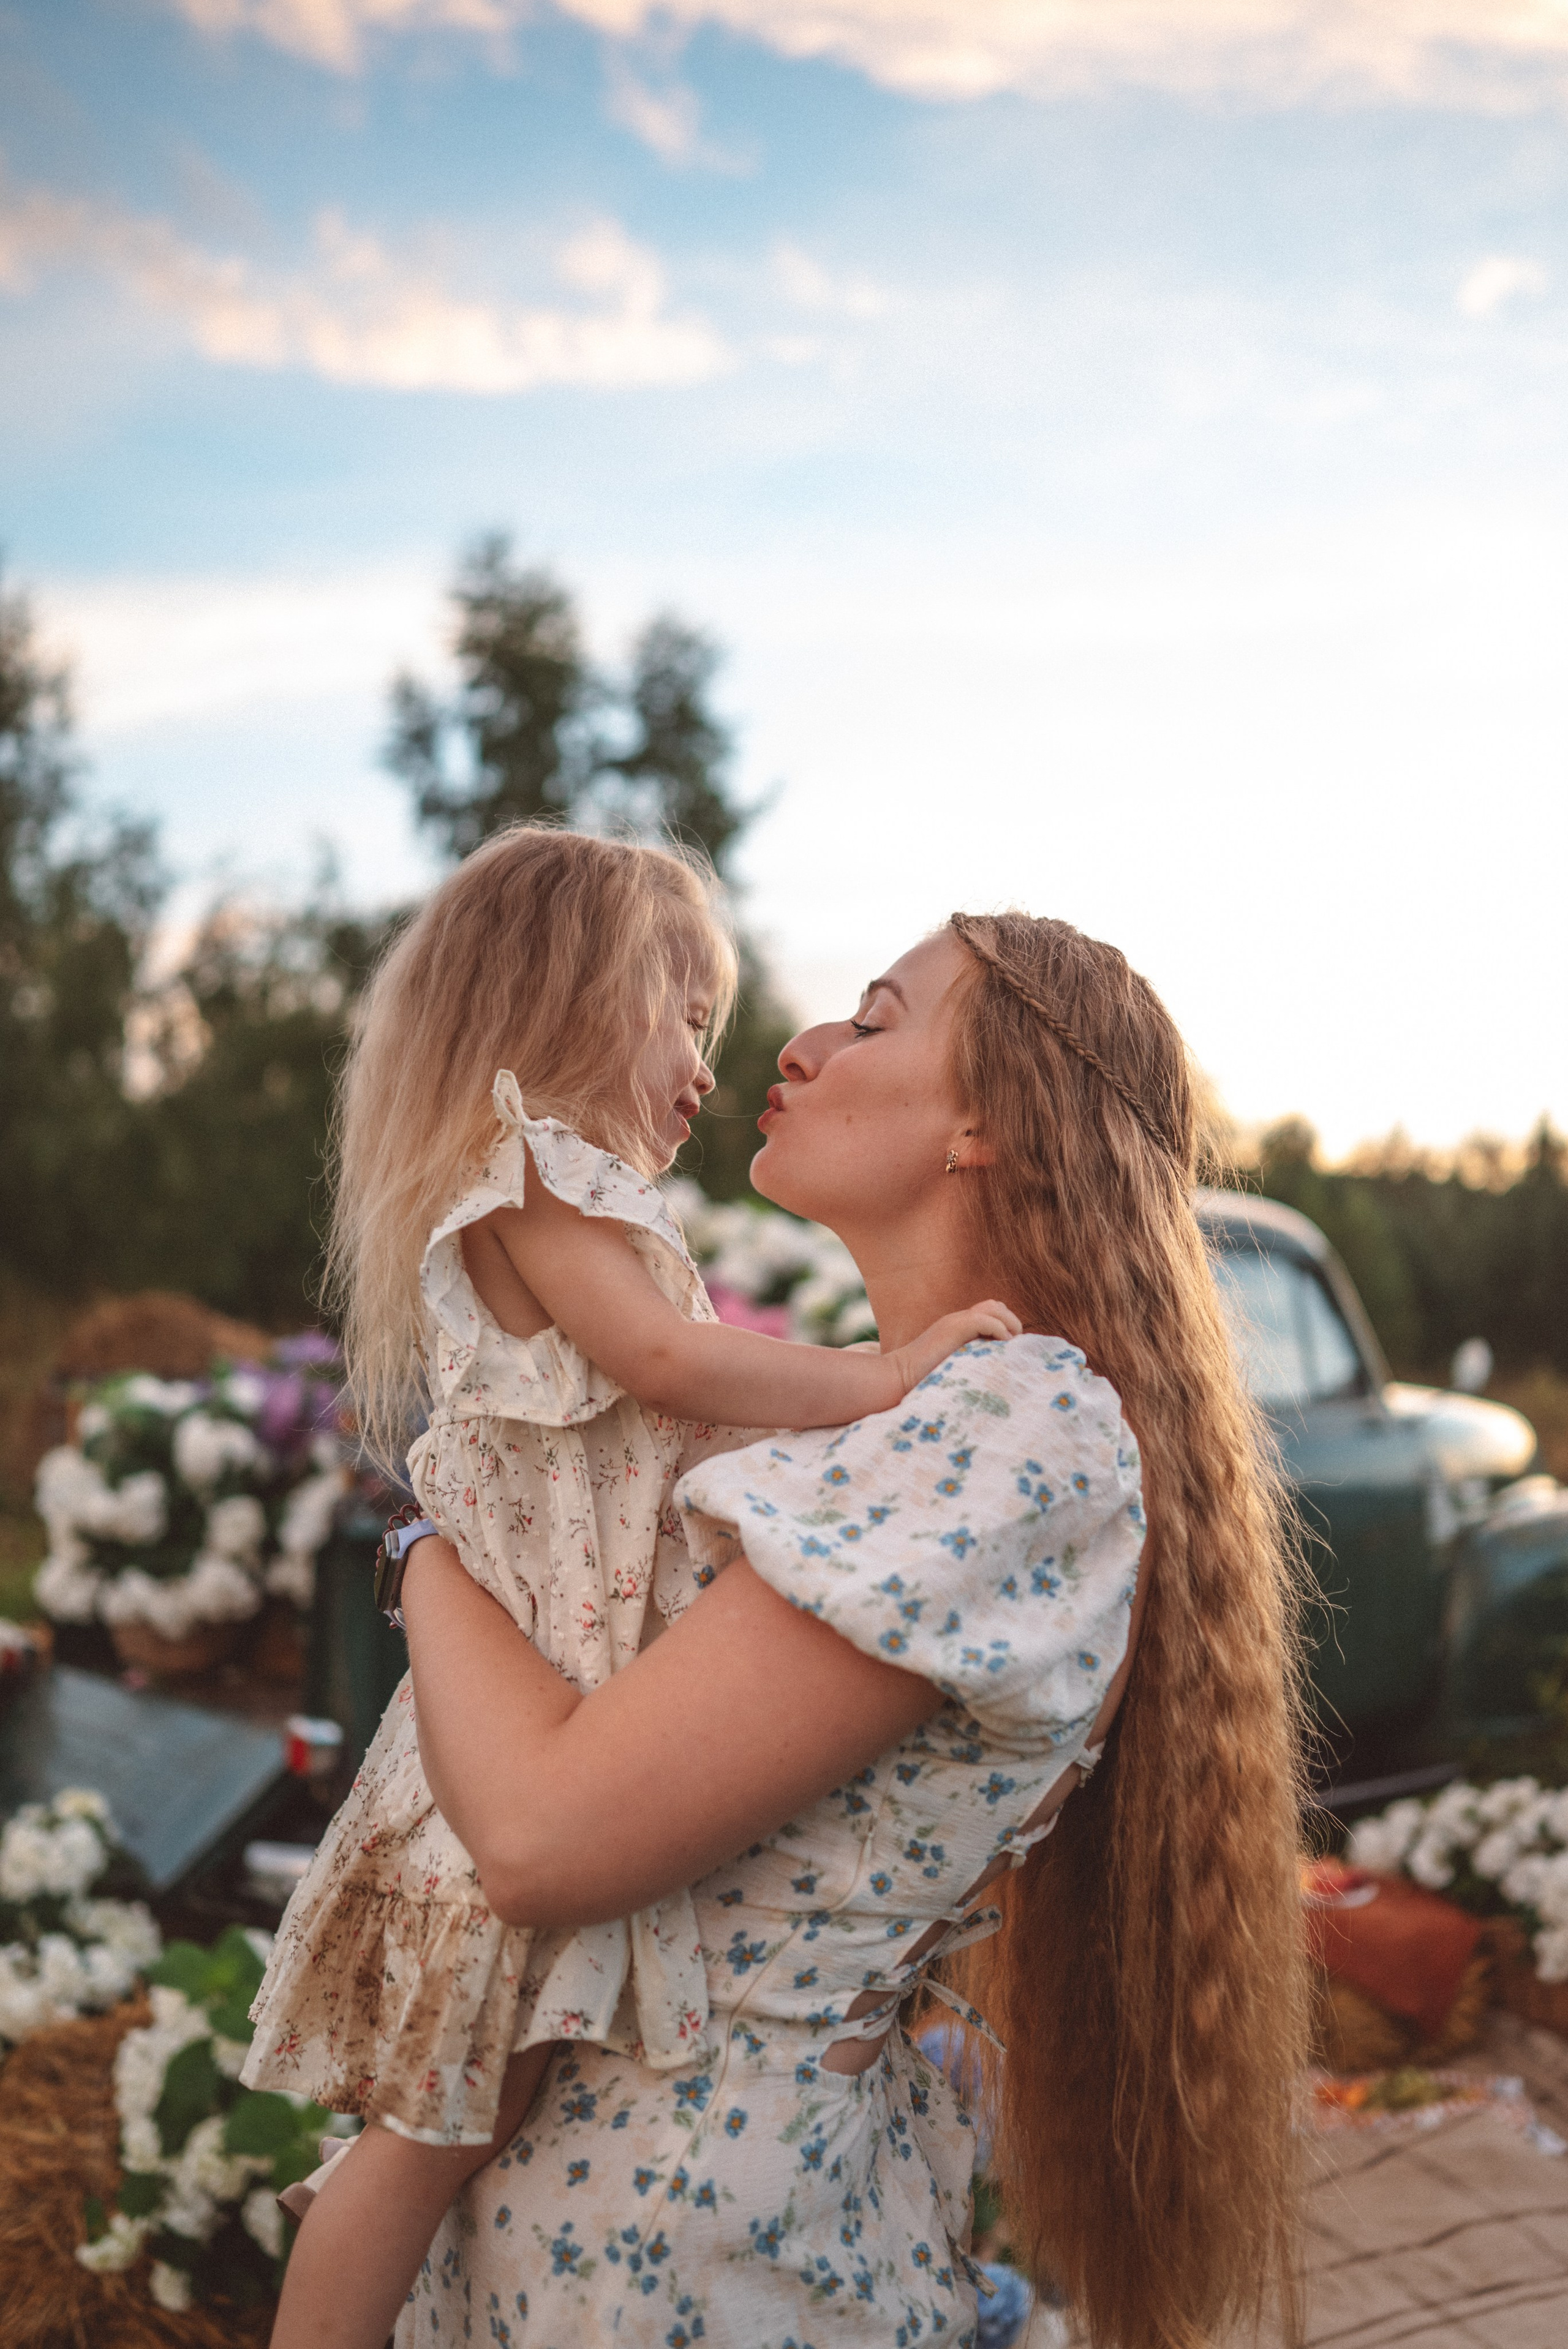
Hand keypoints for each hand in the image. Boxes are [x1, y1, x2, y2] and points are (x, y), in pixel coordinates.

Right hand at [882, 1300, 1022, 1397]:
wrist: (899, 1378)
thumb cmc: (924, 1380)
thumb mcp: (955, 1366)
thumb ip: (971, 1359)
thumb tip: (997, 1370)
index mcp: (958, 1327)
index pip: (991, 1313)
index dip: (1006, 1325)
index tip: (1012, 1349)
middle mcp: (958, 1319)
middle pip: (996, 1305)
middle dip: (1012, 1323)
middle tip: (1016, 1346)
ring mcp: (955, 1322)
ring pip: (995, 1308)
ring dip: (1010, 1324)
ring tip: (1012, 1345)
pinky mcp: (954, 1328)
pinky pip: (986, 1320)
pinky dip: (1000, 1331)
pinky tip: (1003, 1347)